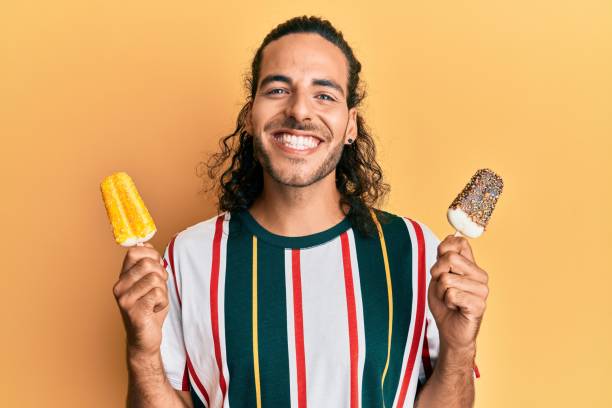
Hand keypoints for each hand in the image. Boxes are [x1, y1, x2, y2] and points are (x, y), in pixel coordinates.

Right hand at [112, 242, 169, 356]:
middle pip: (148, 263)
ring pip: (155, 279)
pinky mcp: (134, 311)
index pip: (134, 252)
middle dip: (161, 274)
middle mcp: (120, 286)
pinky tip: (155, 309)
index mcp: (123, 277)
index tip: (157, 266)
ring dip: (163, 290)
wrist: (146, 337)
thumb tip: (146, 243)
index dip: (152, 254)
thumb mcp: (151, 282)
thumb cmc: (151, 308)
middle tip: (159, 288)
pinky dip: (163, 301)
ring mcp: (125, 299)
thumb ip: (149, 264)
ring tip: (156, 301)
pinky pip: (157, 294)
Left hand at [428, 235, 488, 350]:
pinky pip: (451, 294)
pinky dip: (446, 302)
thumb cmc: (444, 303)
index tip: (441, 266)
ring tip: (450, 300)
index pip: (460, 242)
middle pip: (450, 257)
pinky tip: (455, 308)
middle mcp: (480, 275)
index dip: (443, 250)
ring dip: (441, 292)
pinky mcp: (479, 304)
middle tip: (442, 287)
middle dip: (437, 273)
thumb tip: (450, 237)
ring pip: (447, 279)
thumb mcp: (438, 277)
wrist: (450, 330)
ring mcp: (482, 290)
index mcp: (471, 266)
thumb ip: (443, 258)